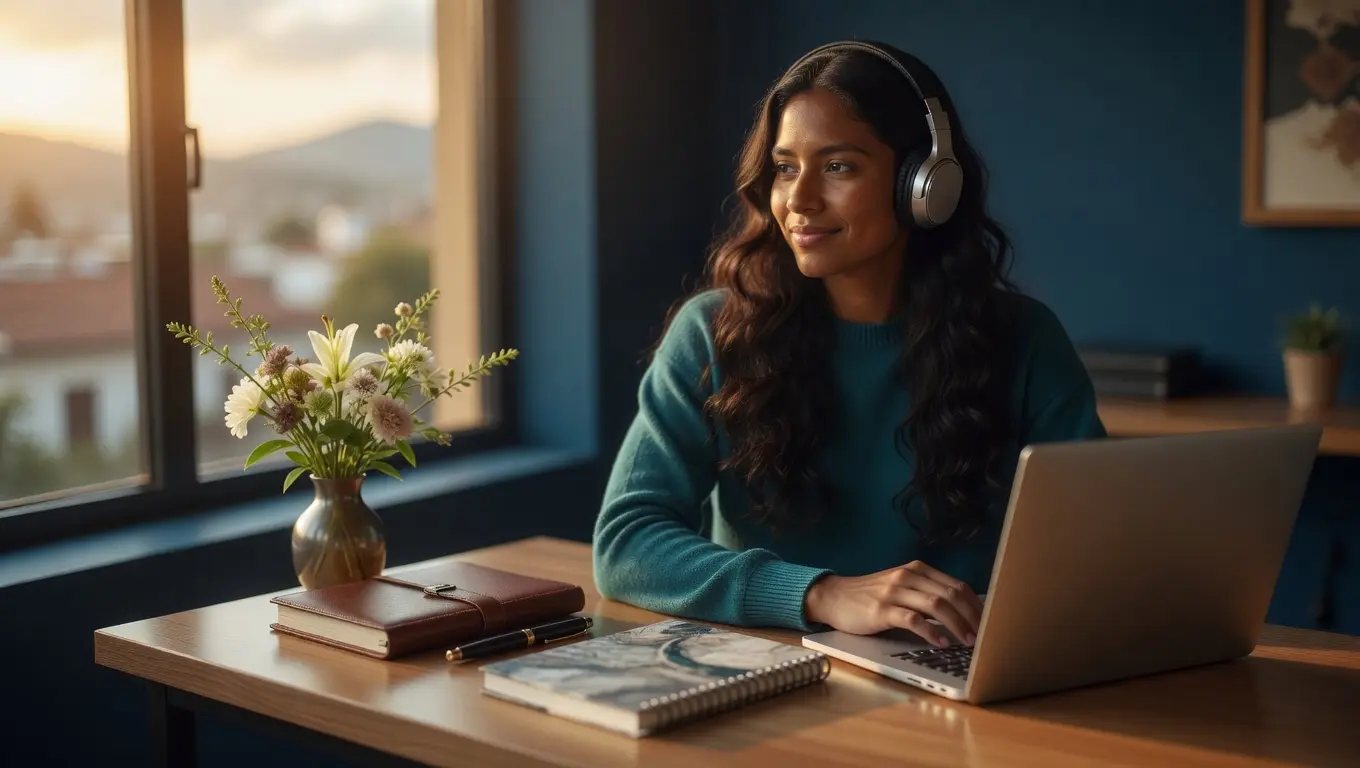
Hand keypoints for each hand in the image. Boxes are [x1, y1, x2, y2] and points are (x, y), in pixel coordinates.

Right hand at [803, 561, 983, 646]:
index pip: (957, 585)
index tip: (989, 623)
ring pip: (937, 605)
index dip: (976, 605)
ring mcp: (894, 591)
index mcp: (917, 569)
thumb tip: (961, 614)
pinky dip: (931, 631)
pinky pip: (913, 619)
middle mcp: (908, 576)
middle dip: (972, 617)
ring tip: (968, 643)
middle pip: (951, 594)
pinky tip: (940, 642)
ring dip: (957, 625)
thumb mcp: (901, 587)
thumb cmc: (870, 596)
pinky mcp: (882, 609)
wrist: (834, 596)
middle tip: (984, 637)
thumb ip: (926, 593)